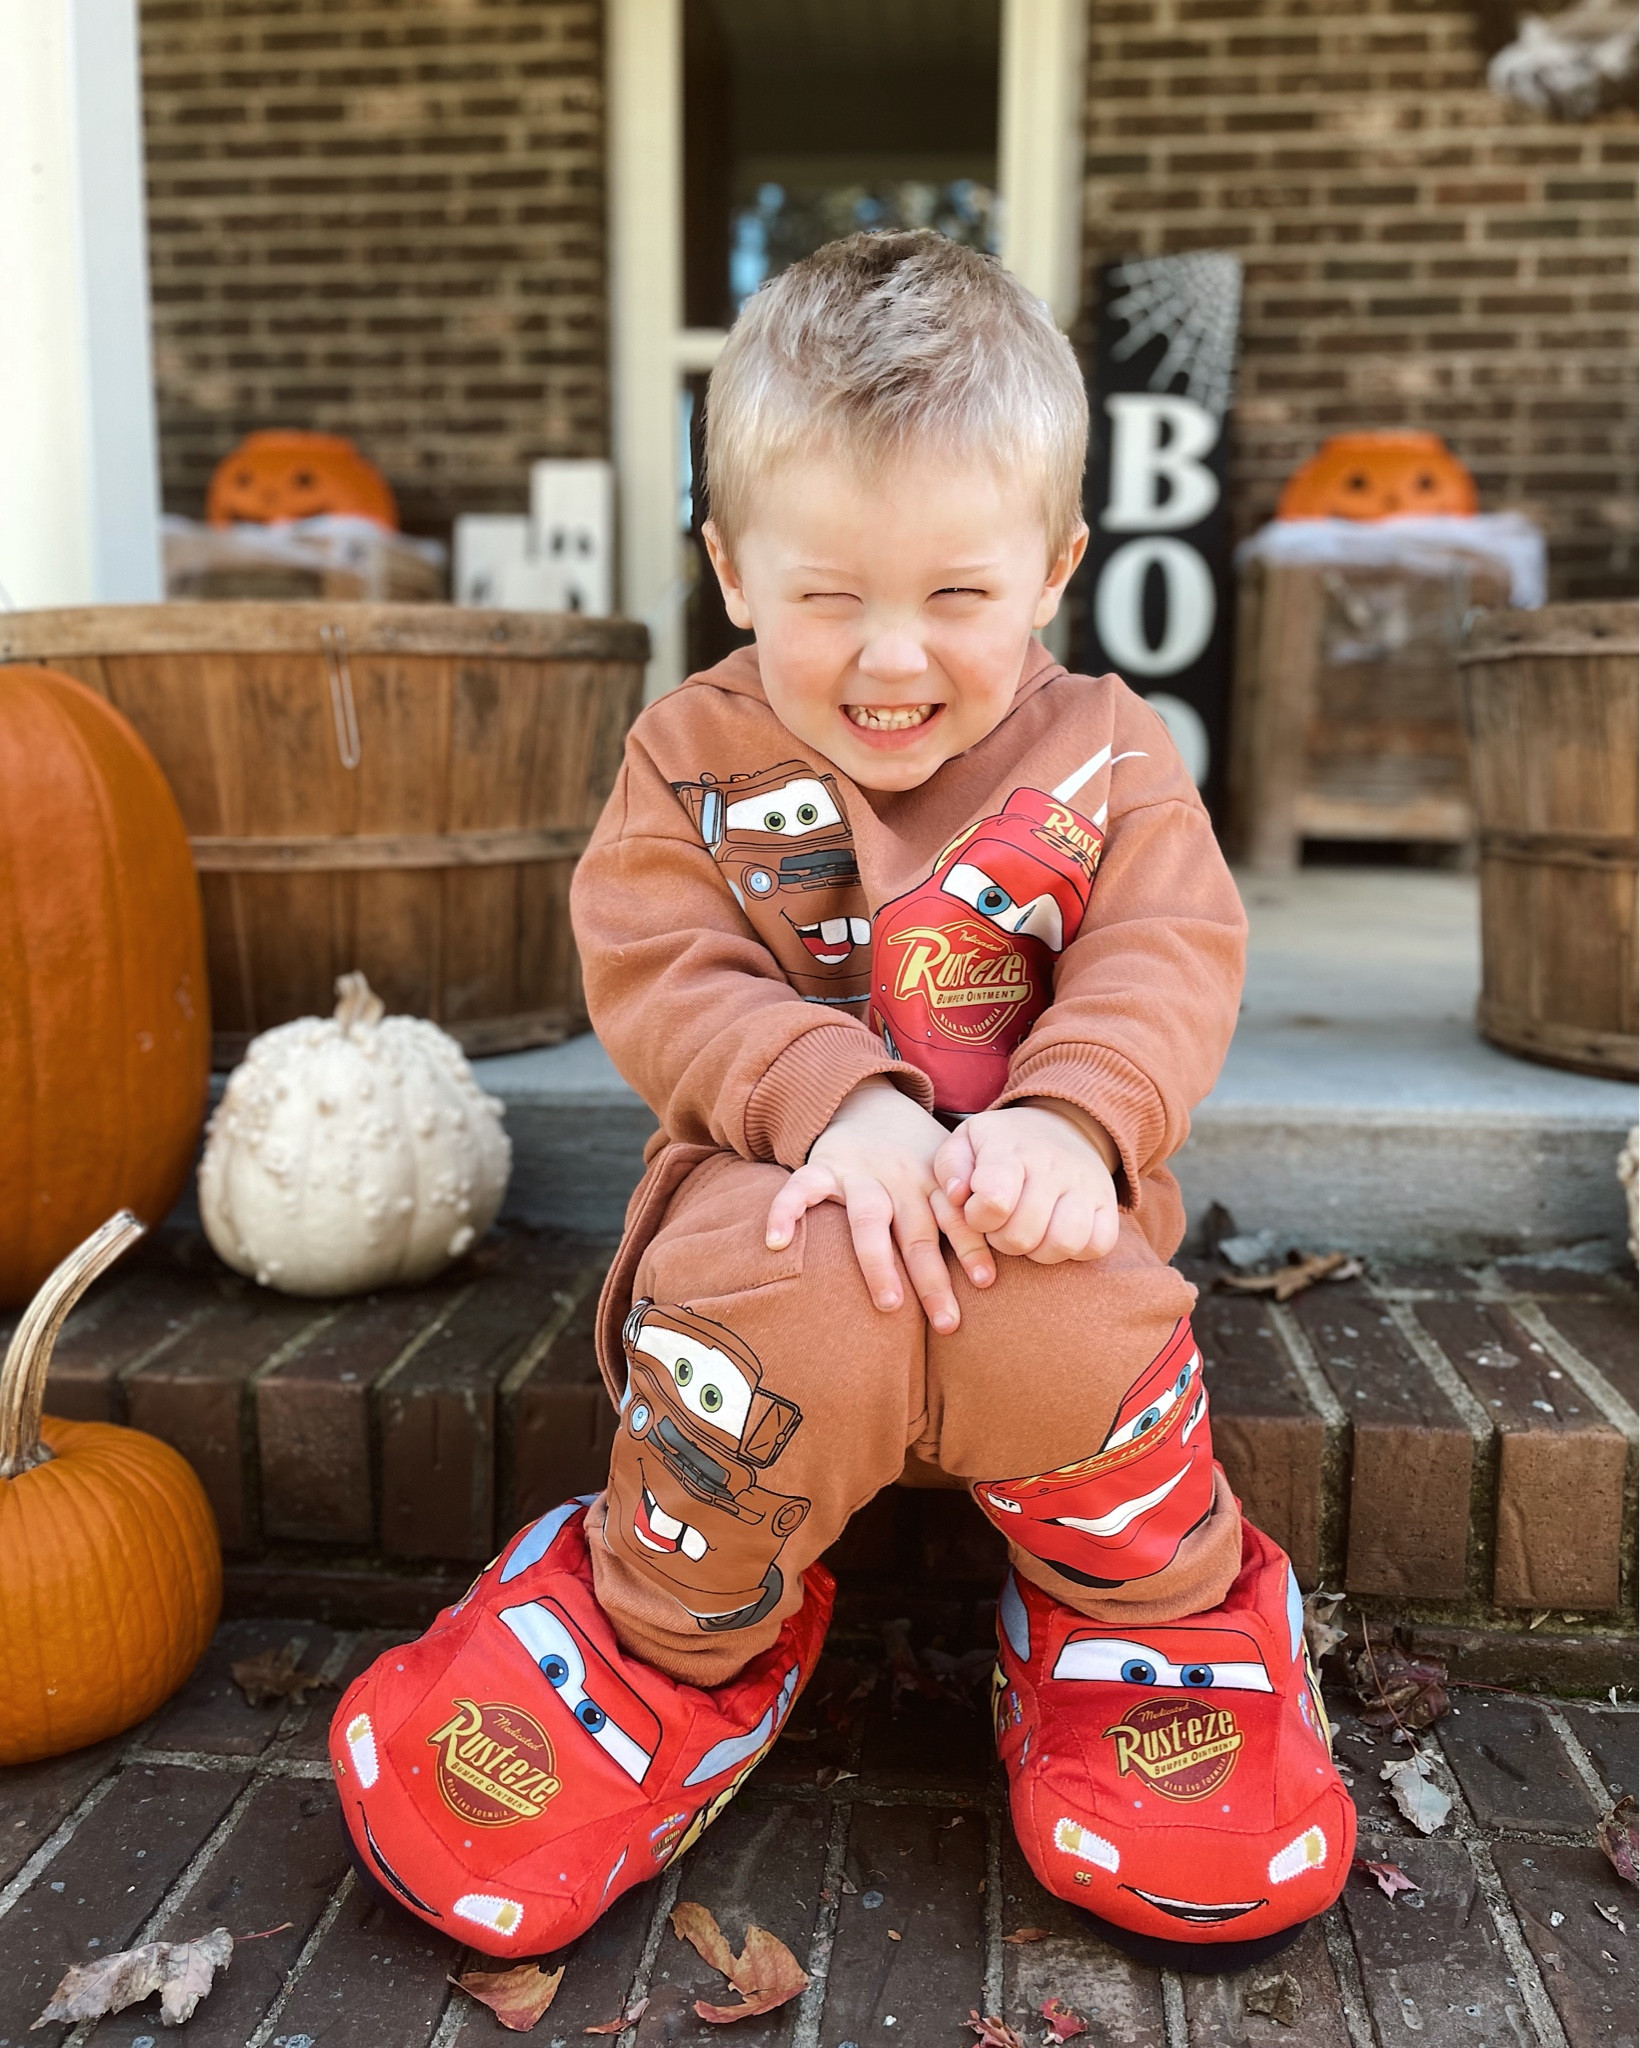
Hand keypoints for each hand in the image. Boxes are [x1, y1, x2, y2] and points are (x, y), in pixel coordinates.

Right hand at [765, 1078, 993, 1331]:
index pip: (956, 1217)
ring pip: (870, 1219)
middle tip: (947, 1323)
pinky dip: (786, 1211)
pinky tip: (776, 1243)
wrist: (867, 1100)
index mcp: (934, 1180)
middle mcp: (901, 1179)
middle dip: (933, 1278)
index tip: (985, 1283)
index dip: (972, 1247)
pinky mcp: (823, 1168)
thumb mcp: (945, 1168)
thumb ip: (959, 1209)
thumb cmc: (915, 1153)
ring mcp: (860, 1175)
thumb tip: (993, 1271)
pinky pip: (802, 1188)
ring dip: (880, 1262)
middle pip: (918, 1233)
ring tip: (890, 1304)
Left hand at [932, 1099, 1120, 1264]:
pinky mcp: (1109, 1203)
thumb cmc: (1002, 1144)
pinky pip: (1098, 1245)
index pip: (994, 1201)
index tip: (976, 1210)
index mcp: (1011, 1150)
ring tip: (1028, 1233)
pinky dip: (1075, 1251)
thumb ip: (950, 1168)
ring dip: (1038, 1251)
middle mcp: (1053, 1166)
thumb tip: (958, 1196)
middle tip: (1000, 1226)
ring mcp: (1085, 1184)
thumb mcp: (965, 1141)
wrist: (1061, 1124)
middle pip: (1022, 1234)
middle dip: (1002, 1241)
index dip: (978, 1218)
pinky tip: (1056, 1234)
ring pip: (1063, 1243)